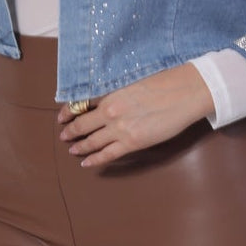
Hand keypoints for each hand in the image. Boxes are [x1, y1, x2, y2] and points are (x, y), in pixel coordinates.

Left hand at [57, 65, 214, 167]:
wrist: (185, 93)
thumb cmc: (165, 83)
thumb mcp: (134, 82)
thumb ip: (118, 93)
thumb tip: (109, 100)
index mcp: (111, 93)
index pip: (81, 104)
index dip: (68, 112)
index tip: (61, 117)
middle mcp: (110, 111)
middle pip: (82, 125)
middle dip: (71, 132)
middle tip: (64, 136)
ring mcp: (120, 128)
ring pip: (91, 141)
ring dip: (80, 146)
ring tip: (73, 150)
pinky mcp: (132, 142)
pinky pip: (107, 154)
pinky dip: (94, 159)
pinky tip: (86, 163)